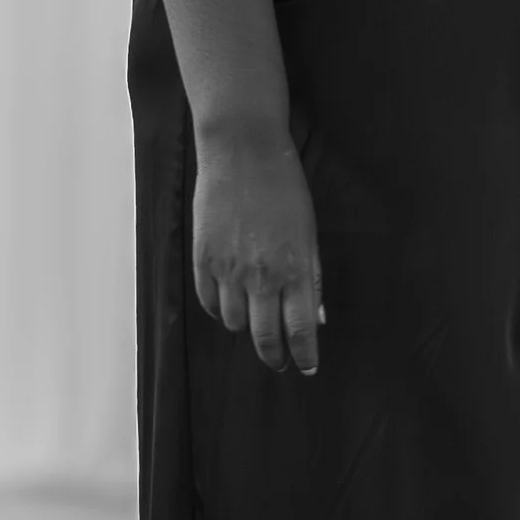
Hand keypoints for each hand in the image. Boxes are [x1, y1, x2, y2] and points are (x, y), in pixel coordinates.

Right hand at [193, 125, 323, 374]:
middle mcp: (260, 276)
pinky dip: (220, 310)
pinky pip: (209, 301)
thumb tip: (316, 316)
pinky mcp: (203, 258)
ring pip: (234, 323)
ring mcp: (228, 270)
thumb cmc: (284, 188)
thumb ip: (311, 277)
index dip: (304, 355)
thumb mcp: (309, 232)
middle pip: (265, 336)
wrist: (241, 152)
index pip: (299, 330)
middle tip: (280, 361)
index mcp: (294, 269)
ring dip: (247, 329)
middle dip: (275, 356)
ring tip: (255, 322)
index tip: (308, 367)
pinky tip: (230, 304)